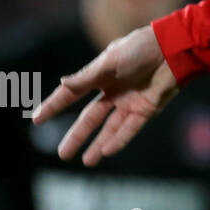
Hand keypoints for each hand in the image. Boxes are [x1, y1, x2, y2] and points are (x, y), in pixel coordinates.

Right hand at [32, 24, 178, 165]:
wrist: (173, 49)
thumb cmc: (141, 48)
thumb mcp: (111, 60)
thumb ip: (87, 76)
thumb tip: (62, 84)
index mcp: (101, 75)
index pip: (72, 94)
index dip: (54, 106)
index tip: (36, 119)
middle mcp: (114, 91)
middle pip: (90, 118)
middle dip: (77, 136)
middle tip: (62, 154)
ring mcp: (130, 101)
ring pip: (110, 127)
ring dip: (98, 144)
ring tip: (85, 161)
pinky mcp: (147, 108)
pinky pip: (130, 127)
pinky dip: (119, 139)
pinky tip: (107, 152)